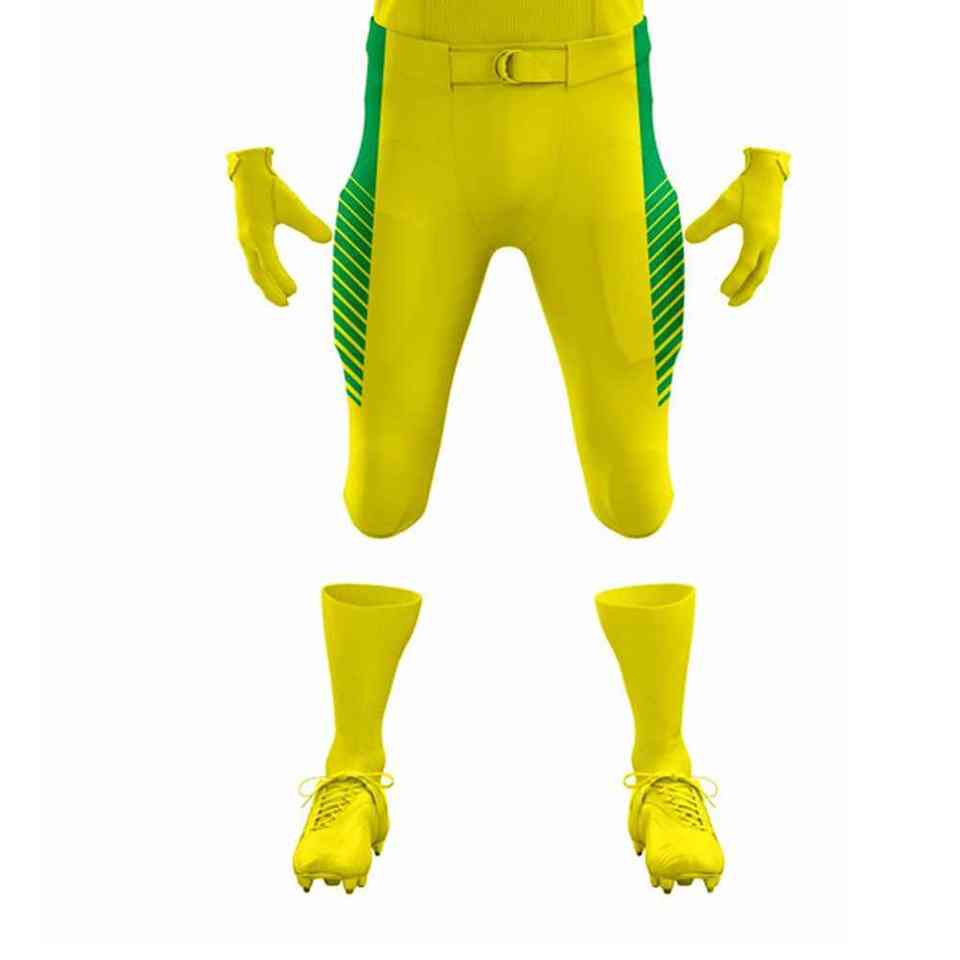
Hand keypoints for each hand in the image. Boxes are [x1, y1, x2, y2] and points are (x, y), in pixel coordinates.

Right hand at [227, 147, 331, 306]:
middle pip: (258, 273)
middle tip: (286, 305)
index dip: (281, 279)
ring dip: (267, 285)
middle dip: (271, 291)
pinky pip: (254, 261)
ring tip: (281, 297)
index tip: (294, 292)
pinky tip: (273, 276)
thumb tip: (328, 239)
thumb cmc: (270, 187)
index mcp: (258, 234)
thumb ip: (310, 223)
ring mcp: (245, 239)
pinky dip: (263, 273)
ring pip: (255, 269)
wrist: (248, 171)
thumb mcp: (293, 205)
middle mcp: (248, 240)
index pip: (270, 264)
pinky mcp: (246, 236)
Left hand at [685, 148, 789, 306]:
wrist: (769, 172)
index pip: (746, 265)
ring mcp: (772, 238)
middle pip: (758, 274)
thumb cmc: (746, 187)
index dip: (735, 281)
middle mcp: (769, 240)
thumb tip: (689, 239)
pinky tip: (744, 275)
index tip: (722, 292)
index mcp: (759, 235)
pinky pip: (763, 261)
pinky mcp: (771, 234)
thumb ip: (706, 223)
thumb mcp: (723, 204)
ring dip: (750, 285)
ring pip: (762, 269)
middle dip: (745, 291)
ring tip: (736, 296)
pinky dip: (754, 273)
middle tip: (729, 304)